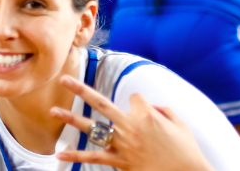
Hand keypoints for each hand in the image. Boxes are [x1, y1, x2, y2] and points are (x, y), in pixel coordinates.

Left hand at [52, 75, 215, 170]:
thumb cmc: (186, 150)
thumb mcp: (180, 124)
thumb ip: (163, 110)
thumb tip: (149, 105)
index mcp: (146, 115)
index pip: (134, 99)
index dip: (138, 104)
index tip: (145, 112)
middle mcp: (130, 126)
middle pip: (100, 102)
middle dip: (81, 89)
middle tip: (64, 79)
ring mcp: (122, 144)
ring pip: (91, 127)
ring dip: (70, 118)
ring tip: (53, 110)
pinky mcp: (120, 161)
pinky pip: (93, 156)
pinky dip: (76, 155)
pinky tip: (60, 153)